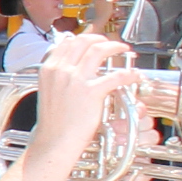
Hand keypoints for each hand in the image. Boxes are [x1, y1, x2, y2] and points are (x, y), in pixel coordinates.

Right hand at [24, 31, 136, 168]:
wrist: (54, 141)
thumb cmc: (53, 124)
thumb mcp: (48, 92)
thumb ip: (58, 77)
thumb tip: (71, 69)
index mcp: (49, 69)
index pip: (68, 42)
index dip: (85, 38)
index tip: (95, 42)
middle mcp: (61, 70)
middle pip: (84, 41)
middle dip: (102, 39)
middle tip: (112, 44)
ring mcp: (75, 80)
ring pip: (99, 50)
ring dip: (115, 47)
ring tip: (124, 51)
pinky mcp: (91, 92)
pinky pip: (115, 76)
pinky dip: (128, 73)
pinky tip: (133, 76)